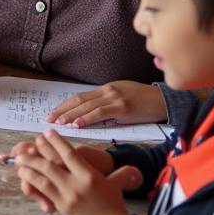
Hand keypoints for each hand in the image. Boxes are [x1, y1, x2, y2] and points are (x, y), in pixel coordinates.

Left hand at [15, 130, 141, 214]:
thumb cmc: (114, 204)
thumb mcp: (117, 184)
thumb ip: (121, 172)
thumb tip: (136, 169)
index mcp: (89, 175)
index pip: (69, 154)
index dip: (57, 141)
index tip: (47, 133)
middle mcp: (77, 184)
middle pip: (51, 163)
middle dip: (37, 152)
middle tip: (28, 146)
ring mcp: (67, 195)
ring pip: (43, 176)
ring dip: (29, 166)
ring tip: (19, 159)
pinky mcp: (61, 206)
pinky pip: (43, 191)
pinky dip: (31, 181)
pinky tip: (24, 175)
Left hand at [47, 81, 166, 127]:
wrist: (165, 101)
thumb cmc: (145, 102)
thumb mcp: (122, 99)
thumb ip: (107, 105)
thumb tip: (91, 117)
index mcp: (105, 89)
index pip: (79, 97)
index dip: (64, 105)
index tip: (52, 114)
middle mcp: (106, 91)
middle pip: (78, 100)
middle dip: (62, 110)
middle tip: (48, 120)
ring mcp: (114, 98)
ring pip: (86, 106)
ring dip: (70, 115)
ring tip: (59, 123)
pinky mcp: (122, 107)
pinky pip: (100, 113)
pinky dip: (86, 118)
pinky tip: (77, 124)